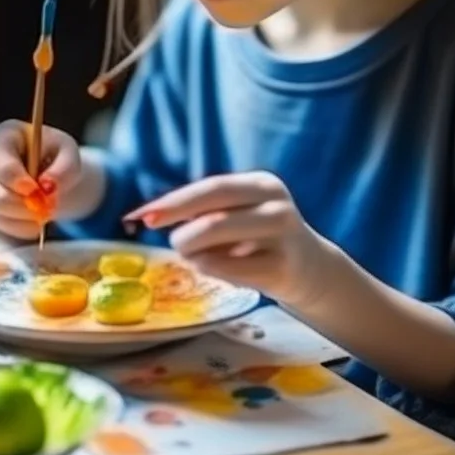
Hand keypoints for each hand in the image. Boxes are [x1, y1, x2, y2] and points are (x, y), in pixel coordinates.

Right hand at [0, 120, 82, 240]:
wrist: (53, 174)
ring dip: (23, 218)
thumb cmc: (58, 156)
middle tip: (45, 208)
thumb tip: (48, 186)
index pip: (2, 163)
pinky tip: (36, 222)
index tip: (38, 191)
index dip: (18, 182)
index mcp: (6, 136)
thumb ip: (65, 167)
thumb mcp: (70, 153)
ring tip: (45, 213)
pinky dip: (19, 227)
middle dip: (20, 205)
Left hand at [124, 173, 335, 311]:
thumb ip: (204, 210)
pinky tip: (219, 269)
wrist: (311, 269)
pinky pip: (230, 270)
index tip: (142, 215)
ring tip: (198, 257)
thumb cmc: (260, 238)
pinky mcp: (283, 268)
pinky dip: (213, 270)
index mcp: (262, 184)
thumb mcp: (240, 213)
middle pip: (213, 215)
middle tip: (173, 244)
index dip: (174, 202)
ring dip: (195, 252)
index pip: (211, 188)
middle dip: (181, 231)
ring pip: (218, 242)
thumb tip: (148, 214)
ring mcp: (283, 236)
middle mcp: (275, 205)